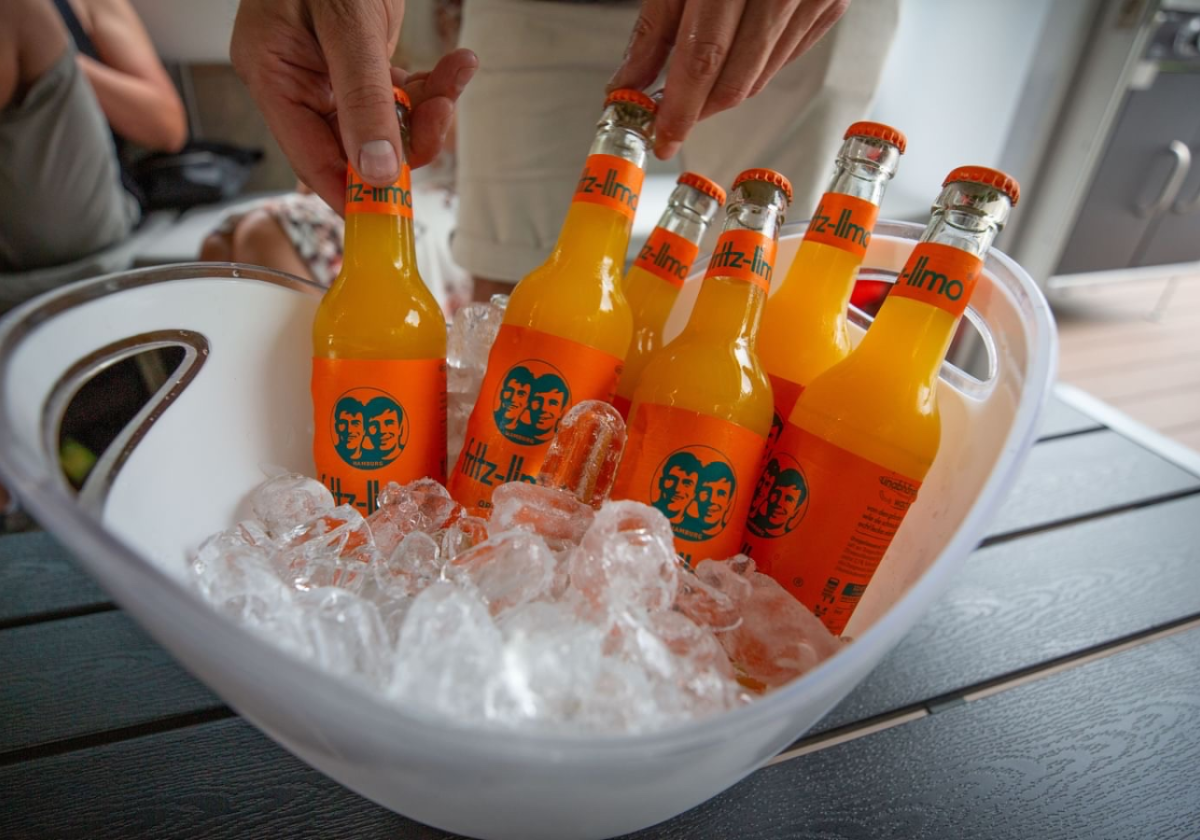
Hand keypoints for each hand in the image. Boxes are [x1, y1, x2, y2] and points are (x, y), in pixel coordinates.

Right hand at [230, 0, 477, 212]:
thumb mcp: (345, 25)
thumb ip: (362, 99)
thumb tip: (377, 170)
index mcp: (274, 75)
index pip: (312, 161)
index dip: (356, 192)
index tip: (396, 214)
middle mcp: (300, 79)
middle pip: (356, 145)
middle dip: (408, 139)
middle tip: (440, 120)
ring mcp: (331, 71)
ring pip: (387, 122)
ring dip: (430, 109)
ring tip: (455, 76)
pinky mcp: (362, 59)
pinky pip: (402, 91)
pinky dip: (434, 84)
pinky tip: (459, 64)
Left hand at [607, 0, 849, 158]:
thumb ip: (655, 27)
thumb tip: (631, 83)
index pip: (704, 60)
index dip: (681, 108)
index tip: (661, 136)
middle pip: (737, 78)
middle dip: (699, 109)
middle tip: (670, 121)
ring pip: (762, 76)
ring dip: (723, 93)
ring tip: (694, 92)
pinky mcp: (831, 4)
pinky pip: (786, 58)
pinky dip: (753, 70)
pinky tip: (732, 63)